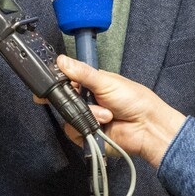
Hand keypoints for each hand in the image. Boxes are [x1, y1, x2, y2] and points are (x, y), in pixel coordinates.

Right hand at [55, 55, 185, 167]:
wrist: (147, 127)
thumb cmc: (134, 100)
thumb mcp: (107, 81)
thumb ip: (82, 73)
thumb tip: (62, 60)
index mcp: (90, 84)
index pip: (66, 81)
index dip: (56, 83)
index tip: (46, 83)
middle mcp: (86, 101)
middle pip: (64, 100)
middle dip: (74, 100)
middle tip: (83, 99)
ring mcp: (86, 118)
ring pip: (68, 116)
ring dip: (88, 115)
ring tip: (107, 115)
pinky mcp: (86, 135)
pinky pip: (74, 132)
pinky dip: (87, 128)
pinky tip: (103, 124)